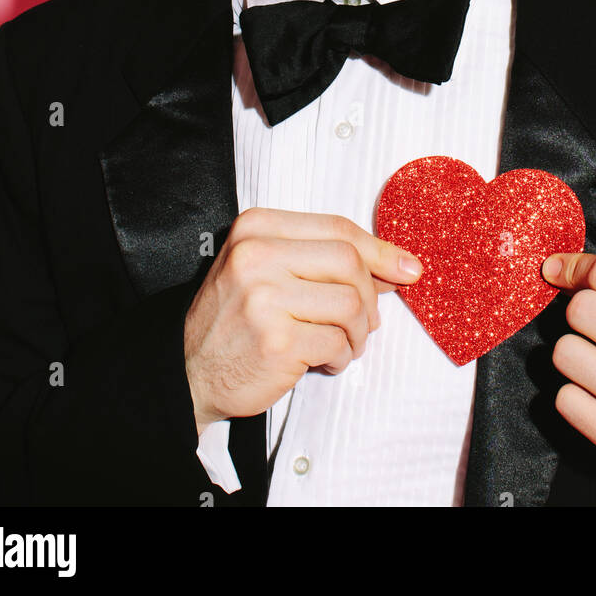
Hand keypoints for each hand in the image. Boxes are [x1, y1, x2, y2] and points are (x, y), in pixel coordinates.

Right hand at [184, 208, 422, 432]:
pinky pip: (338, 343)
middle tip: (367, 320)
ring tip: (342, 344)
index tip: (408, 267)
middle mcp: (257, 255)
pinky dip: (342, 357)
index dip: (379, 249)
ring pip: (350, 305)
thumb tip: (396, 265)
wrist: (188, 369)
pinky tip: (326, 360)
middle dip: (371, 295)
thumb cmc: (236, 317)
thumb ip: (322, 260)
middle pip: (349, 263)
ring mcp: (265, 297)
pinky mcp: (277, 341)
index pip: (337, 228)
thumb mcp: (268, 268)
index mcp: (257, 227)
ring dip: (358, 332)